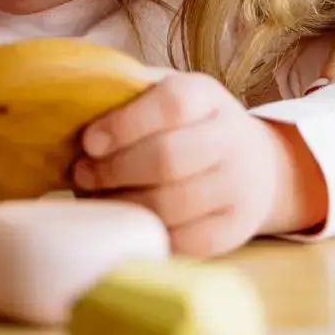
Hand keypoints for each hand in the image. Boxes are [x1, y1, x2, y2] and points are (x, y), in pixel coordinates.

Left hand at [71, 73, 325, 256]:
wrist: (258, 165)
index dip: (124, 124)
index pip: (171, 104)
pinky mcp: (237, 228)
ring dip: (124, 205)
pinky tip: (127, 221)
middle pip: (169, 158)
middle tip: (82, 175)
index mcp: (207, 96)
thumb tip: (76, 101)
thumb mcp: (168, 93)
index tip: (89, 142)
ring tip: (97, 198)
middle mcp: (232, 138)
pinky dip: (147, 234)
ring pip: (173, 205)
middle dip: (114, 171)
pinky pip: (185, 242)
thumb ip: (130, 92)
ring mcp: (239, 186)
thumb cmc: (191, 125)